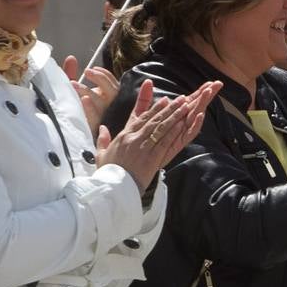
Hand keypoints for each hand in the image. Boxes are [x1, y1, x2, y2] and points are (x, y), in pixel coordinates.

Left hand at [63, 55, 118, 135]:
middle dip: (100, 79)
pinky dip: (89, 108)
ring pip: (102, 102)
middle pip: (112, 91)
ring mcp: (103, 118)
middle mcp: (108, 107)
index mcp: (106, 98)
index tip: (93, 69)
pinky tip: (82, 100)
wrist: (70, 134)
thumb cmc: (72, 109)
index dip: (104, 74)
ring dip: (89, 91)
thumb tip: (71, 58)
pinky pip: (95, 117)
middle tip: (87, 72)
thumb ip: (71, 74)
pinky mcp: (95, 128)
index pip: (113, 83)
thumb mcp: (71, 90)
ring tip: (73, 84)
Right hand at [98, 79, 220, 191]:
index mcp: (124, 135)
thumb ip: (103, 139)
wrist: (112, 187)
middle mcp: (134, 138)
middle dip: (169, 108)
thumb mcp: (101, 153)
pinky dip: (173, 132)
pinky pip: (164, 142)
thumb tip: (102, 128)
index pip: (141, 118)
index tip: (164, 100)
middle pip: (154, 120)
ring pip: (161, 128)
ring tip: (185, 107)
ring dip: (174, 116)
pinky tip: (181, 124)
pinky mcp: (151, 158)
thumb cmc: (107, 172)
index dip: (155, 108)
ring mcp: (143, 147)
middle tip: (180, 99)